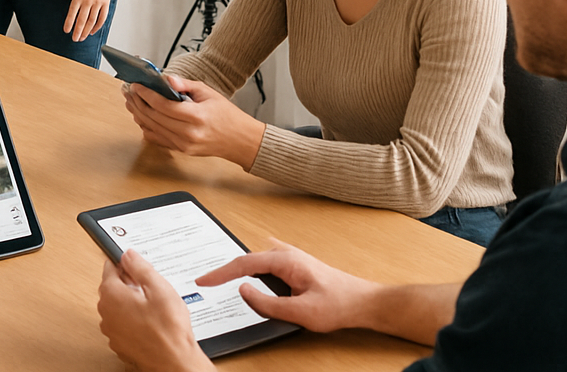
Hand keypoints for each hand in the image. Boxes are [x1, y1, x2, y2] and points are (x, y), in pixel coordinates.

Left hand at [64, 0, 113, 40]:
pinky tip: (92, 31)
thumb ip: (77, 4)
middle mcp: (88, 1)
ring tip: (82, 37)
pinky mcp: (105, 4)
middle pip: (82, 20)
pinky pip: (102, 18)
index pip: (72, 13)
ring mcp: (97, 3)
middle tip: (75, 38)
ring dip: (86, 31)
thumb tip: (74, 19)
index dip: (69, 23)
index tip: (66, 31)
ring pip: (91, 21)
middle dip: (78, 31)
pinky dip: (97, 27)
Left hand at [97, 251, 213, 371]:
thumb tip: (128, 255)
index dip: (124, 264)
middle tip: (149, 287)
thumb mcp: (159, 288)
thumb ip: (140, 267)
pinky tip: (150, 323)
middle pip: (112, 287)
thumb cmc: (168, 329)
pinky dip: (132, 320)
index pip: (109, 268)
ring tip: (153, 307)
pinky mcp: (119, 343)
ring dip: (130, 303)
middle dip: (128, 283)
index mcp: (112, 295)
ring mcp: (111, 330)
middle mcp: (106, 313)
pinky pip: (122, 324)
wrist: (174, 362)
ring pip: (117, 307)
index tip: (135, 265)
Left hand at [122, 75, 264, 168]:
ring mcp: (183, 145)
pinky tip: (141, 116)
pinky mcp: (181, 150)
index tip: (136, 85)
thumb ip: (185, 85)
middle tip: (129, 91)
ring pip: (152, 128)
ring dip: (138, 114)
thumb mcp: (208, 92)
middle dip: (138, 102)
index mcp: (196, 117)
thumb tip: (165, 78)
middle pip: (154, 117)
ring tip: (131, 101)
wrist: (240, 140)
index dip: (146, 94)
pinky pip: (157, 139)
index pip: (163, 106)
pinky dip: (146, 127)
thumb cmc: (227, 115)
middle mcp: (188, 134)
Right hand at [196, 239, 375, 334]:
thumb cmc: (338, 304)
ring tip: (221, 279)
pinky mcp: (295, 267)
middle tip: (207, 280)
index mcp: (285, 260)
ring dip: (239, 269)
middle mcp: (286, 255)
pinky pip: (266, 265)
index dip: (220, 273)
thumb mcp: (300, 311)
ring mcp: (291, 259)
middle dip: (225, 270)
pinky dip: (251, 270)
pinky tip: (249, 275)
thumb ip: (267, 303)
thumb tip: (243, 291)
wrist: (363, 302)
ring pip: (256, 262)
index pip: (243, 264)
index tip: (203, 280)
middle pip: (247, 260)